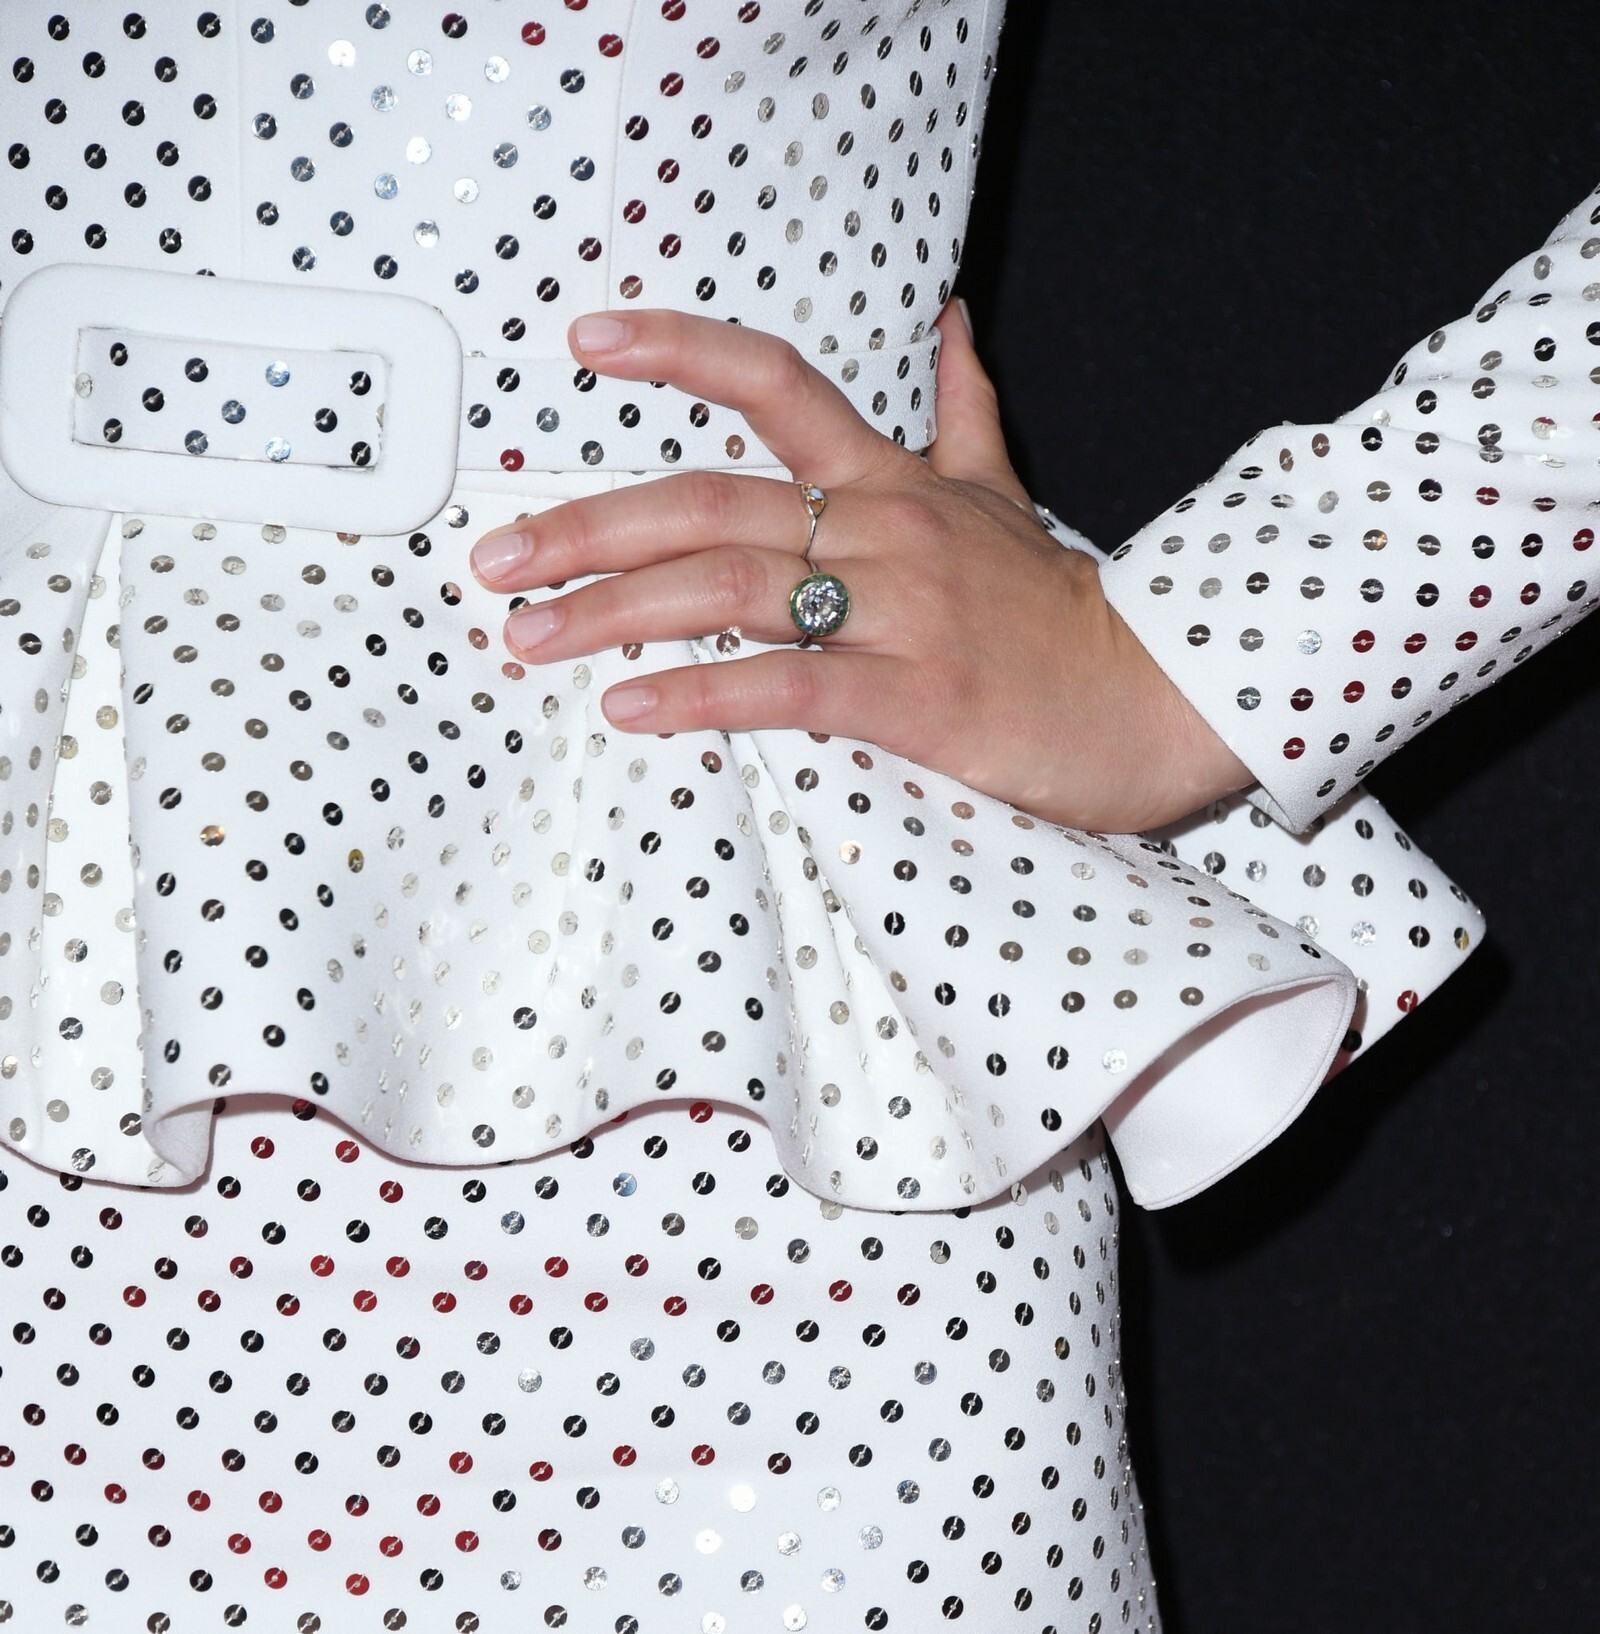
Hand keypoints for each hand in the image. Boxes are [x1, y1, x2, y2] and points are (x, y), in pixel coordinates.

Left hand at [468, 303, 1248, 831]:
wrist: (1155, 693)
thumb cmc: (1059, 608)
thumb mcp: (1006, 491)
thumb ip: (965, 409)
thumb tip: (951, 323)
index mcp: (893, 479)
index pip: (775, 381)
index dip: (677, 350)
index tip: (585, 341)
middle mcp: (885, 527)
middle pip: (708, 501)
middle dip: (588, 527)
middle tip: (496, 561)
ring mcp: (901, 610)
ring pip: (731, 587)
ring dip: (613, 611)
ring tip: (528, 639)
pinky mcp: (918, 698)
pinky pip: (789, 686)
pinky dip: (702, 694)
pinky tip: (630, 705)